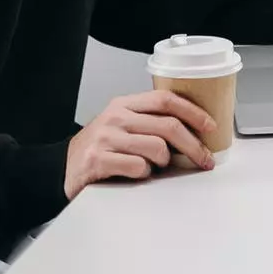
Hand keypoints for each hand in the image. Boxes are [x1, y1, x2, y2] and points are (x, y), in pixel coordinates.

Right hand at [64, 90, 216, 197]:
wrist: (62, 167)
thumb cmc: (99, 147)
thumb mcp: (122, 125)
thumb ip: (149, 122)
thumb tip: (192, 132)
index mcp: (125, 103)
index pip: (166, 99)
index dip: (193, 112)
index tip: (210, 125)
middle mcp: (116, 117)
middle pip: (168, 126)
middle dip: (193, 145)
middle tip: (204, 159)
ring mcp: (106, 137)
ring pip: (157, 148)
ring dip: (164, 162)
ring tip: (156, 166)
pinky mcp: (98, 160)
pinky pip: (138, 167)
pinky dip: (144, 174)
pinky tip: (137, 174)